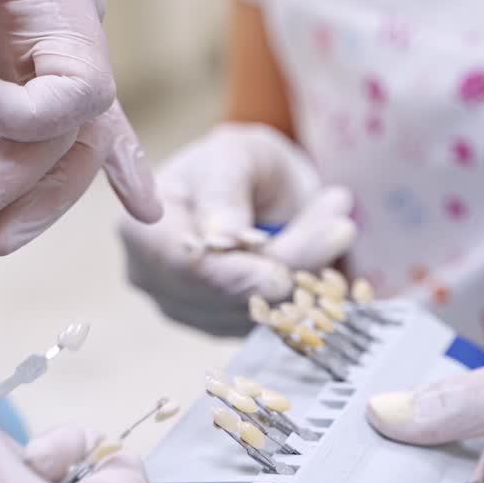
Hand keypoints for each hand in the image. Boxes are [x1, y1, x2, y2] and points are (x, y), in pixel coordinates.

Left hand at [0, 0, 160, 254]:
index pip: (80, 90)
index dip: (27, 119)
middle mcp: (75, 31)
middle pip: (71, 135)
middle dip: (12, 188)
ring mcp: (61, 49)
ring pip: (71, 144)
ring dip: (29, 197)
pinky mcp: (34, 62)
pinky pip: (78, 125)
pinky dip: (108, 169)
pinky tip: (144, 209)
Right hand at [120, 123, 356, 335]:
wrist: (258, 191)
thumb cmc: (238, 162)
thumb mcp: (234, 153)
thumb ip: (225, 189)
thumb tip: (222, 237)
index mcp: (141, 230)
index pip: (182, 268)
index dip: (231, 277)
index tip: (280, 276)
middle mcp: (155, 280)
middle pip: (225, 296)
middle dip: (289, 267)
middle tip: (342, 226)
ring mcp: (188, 311)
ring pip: (256, 314)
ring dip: (309, 277)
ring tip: (339, 225)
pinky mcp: (227, 328)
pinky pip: (273, 325)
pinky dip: (310, 295)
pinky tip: (330, 259)